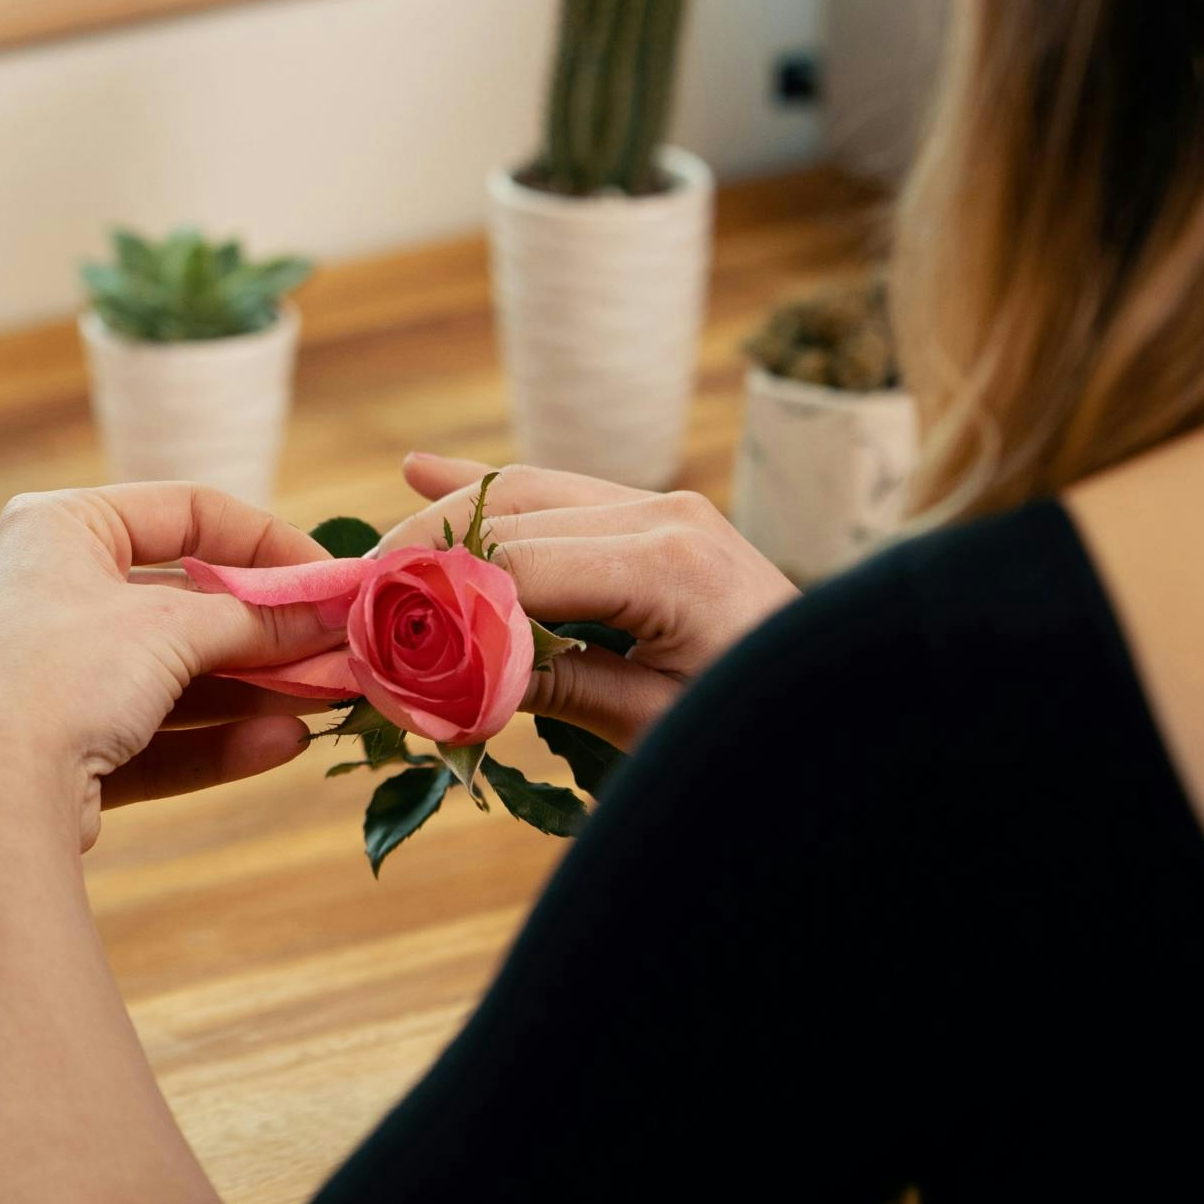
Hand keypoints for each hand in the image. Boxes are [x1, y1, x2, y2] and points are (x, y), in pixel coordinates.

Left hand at [0, 482, 337, 848]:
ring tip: (326, 699)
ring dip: (254, 689)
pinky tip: (282, 743)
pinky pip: (156, 732)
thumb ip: (260, 620)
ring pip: (177, 674)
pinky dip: (218, 737)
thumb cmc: (67, 677)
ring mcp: (56, 672)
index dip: (268, 542)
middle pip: (187, 602)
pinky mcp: (65, 746)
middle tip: (337, 648)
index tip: (330, 579)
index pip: (186, 511)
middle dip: (267, 632)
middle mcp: (52, 591)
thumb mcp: (175, 630)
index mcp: (61, 528)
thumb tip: (332, 614)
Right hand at [378, 455, 798, 748]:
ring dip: (442, 517)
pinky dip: (488, 492)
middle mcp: (661, 514)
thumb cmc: (760, 732)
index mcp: (663, 563)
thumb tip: (443, 672)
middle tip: (350, 602)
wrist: (853, 711)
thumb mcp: (652, 727)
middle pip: (504, 515)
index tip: (367, 634)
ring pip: (521, 491)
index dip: (430, 597)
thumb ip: (551, 686)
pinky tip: (423, 470)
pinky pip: (558, 493)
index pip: (509, 564)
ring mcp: (665, 507)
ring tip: (370, 553)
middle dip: (420, 556)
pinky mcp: (663, 518)